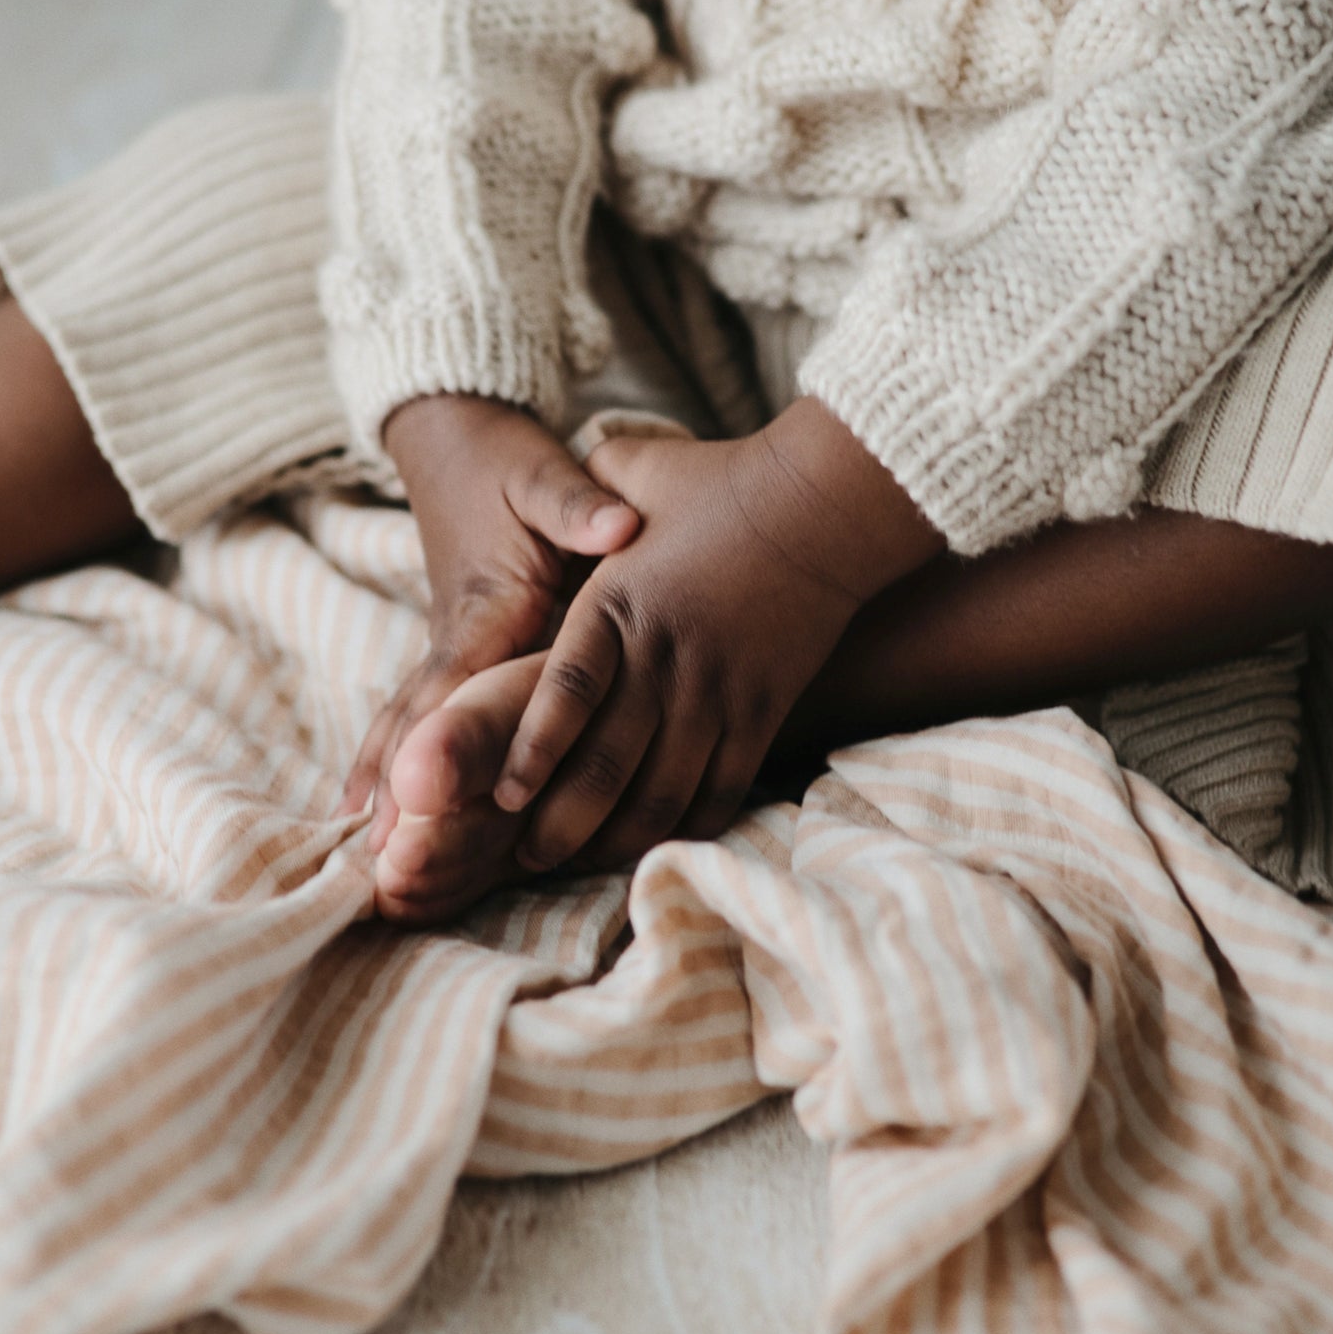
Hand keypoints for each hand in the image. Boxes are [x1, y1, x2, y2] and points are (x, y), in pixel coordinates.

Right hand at [341, 394, 638, 850]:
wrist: (449, 437)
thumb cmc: (503, 460)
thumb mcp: (541, 473)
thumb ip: (577, 504)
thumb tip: (621, 525)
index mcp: (482, 604)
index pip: (454, 684)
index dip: (436, 742)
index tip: (417, 797)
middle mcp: (454, 636)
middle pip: (418, 721)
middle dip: (395, 787)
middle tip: (374, 858)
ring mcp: (445, 647)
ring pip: (407, 726)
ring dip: (385, 787)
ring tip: (364, 859)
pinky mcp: (449, 652)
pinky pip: (421, 717)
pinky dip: (395, 764)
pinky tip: (373, 817)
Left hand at [494, 398, 941, 870]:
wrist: (828, 501)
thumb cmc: (723, 481)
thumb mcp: (636, 470)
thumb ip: (581, 489)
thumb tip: (556, 485)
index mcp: (620, 601)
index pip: (567, 692)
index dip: (533, 750)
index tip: (503, 793)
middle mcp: (666, 654)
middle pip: (606, 761)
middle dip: (560, 820)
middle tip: (526, 856)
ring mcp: (720, 689)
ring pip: (662, 788)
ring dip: (616, 836)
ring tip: (578, 863)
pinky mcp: (763, 708)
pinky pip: (723, 785)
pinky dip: (688, 822)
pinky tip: (657, 844)